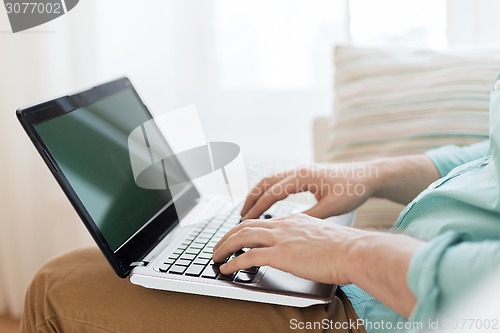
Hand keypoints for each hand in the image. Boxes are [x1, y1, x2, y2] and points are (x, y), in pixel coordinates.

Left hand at [212, 213, 362, 283]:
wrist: (354, 251)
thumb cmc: (345, 248)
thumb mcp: (322, 236)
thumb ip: (307, 238)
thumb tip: (302, 247)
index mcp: (293, 221)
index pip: (261, 222)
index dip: (244, 229)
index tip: (236, 237)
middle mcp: (283, 225)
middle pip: (245, 225)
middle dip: (228, 236)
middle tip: (218, 246)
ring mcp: (281, 238)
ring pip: (242, 237)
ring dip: (224, 247)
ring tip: (215, 256)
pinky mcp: (280, 254)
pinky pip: (248, 256)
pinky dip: (233, 262)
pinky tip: (226, 268)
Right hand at [241, 163, 377, 219]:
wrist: (369, 175)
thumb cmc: (353, 189)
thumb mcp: (331, 208)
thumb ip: (309, 216)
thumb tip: (289, 227)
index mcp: (302, 177)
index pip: (272, 192)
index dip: (258, 208)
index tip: (246, 220)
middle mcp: (298, 170)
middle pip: (265, 182)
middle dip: (251, 199)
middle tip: (240, 215)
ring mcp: (301, 170)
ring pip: (271, 179)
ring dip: (258, 193)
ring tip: (248, 209)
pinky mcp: (305, 174)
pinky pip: (279, 180)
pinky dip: (268, 191)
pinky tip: (267, 202)